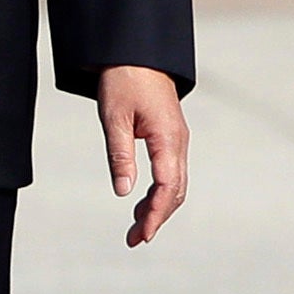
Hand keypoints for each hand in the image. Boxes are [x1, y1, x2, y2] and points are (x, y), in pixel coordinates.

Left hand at [98, 64, 188, 246]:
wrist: (138, 53)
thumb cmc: (124, 81)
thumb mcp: (114, 118)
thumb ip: (120, 155)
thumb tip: (122, 192)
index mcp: (168, 138)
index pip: (166, 186)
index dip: (156, 214)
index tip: (143, 235)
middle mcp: (179, 143)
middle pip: (175, 191)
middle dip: (157, 217)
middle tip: (134, 240)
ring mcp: (177, 141)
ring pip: (174, 184)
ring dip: (157, 207)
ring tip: (135, 228)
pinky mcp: (171, 138)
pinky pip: (171, 173)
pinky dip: (158, 192)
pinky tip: (141, 202)